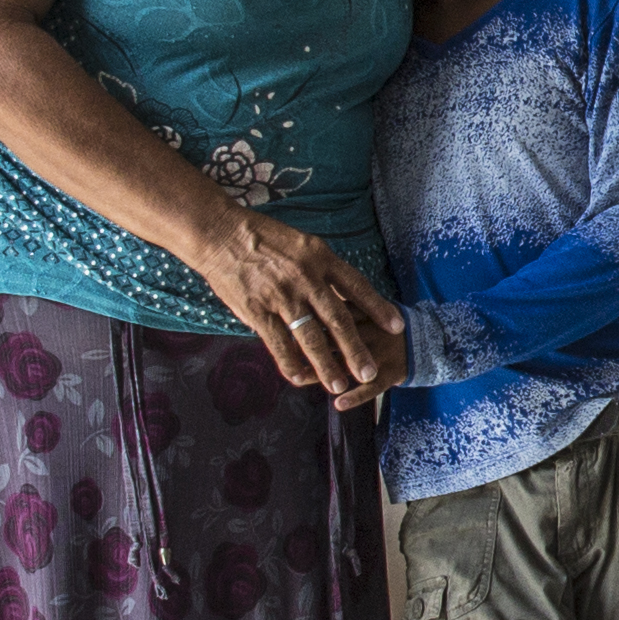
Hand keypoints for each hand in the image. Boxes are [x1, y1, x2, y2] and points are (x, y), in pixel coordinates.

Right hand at [197, 213, 400, 406]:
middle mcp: (305, 278)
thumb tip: (343, 293)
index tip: (397, 327)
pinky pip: (279, 343)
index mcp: (320, 258)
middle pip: (338, 319)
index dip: (378, 308)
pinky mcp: (258, 311)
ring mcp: (281, 296)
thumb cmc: (263, 237)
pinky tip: (301, 378)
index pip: (357, 286)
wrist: (221, 235)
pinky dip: (290, 363)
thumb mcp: (302, 244)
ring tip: (339, 384)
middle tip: (368, 371)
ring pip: (310, 337)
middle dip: (355, 349)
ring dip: (326, 364)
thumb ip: (322, 269)